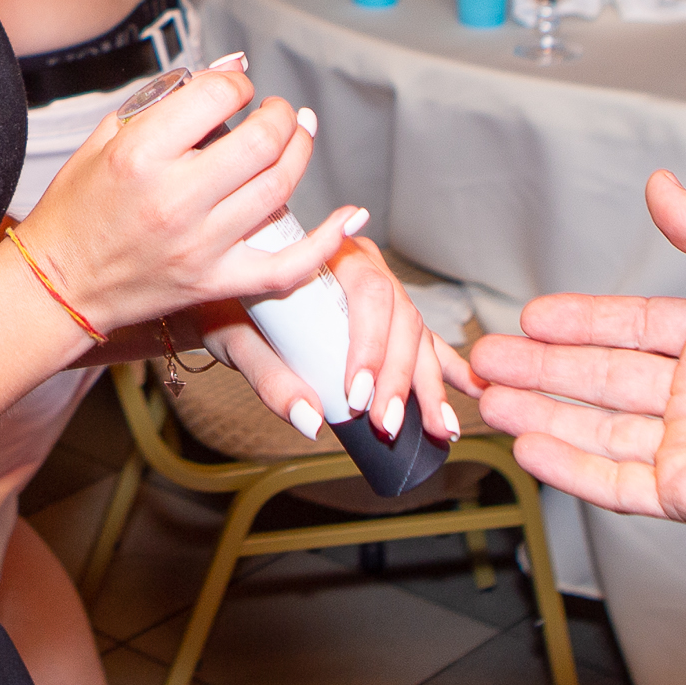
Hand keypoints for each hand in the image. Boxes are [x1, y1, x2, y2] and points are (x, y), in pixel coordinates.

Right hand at [18, 55, 360, 336]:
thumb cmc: (78, 207)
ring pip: (278, 189)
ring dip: (301, 152)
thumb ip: (169, 97)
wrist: (58, 285)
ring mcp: (198, 245)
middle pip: (261, 142)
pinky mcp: (214, 282)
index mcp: (140, 154)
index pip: (218, 96)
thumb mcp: (107, 135)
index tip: (235, 92)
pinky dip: (326, 240)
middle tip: (278, 112)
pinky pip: (287, 266)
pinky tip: (349, 215)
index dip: (237, 85)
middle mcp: (173, 199)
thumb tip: (233, 65)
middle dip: (280, 115)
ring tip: (300, 136)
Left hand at [208, 228, 476, 445]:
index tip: (358, 396)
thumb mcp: (237, 341)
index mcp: (330, 255)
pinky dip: (444, 368)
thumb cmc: (225, 309)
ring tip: (437, 429)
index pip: (370, 294)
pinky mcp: (384, 319)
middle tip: (387, 424)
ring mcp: (380, 291)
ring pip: (417, 332)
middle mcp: (363, 266)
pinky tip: (468, 390)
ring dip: (428, 383)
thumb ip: (270, 379)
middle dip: (400, 377)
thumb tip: (310, 421)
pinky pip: (422, 341)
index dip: (372, 347)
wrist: (217, 295)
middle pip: (402, 317)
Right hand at [471, 172, 685, 541]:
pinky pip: (617, 478)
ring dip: (542, 411)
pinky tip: (529, 443)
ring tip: (491, 397)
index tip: (530, 315)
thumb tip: (662, 186)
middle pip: (602, 379)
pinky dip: (569, 465)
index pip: (632, 328)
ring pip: (598, 427)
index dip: (578, 321)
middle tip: (486, 358)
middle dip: (540, 367)